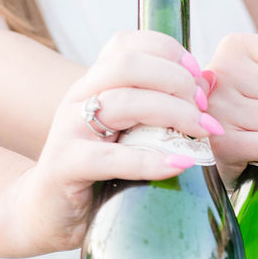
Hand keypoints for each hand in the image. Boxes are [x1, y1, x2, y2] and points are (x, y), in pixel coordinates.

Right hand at [7, 30, 220, 254]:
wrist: (48, 214)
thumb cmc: (102, 173)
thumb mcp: (134, 134)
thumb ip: (165, 108)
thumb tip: (209, 81)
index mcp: (95, 85)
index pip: (126, 44)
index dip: (167, 50)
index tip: (198, 74)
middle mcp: (79, 98)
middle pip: (127, 65)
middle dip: (175, 79)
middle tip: (204, 106)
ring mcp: (69, 130)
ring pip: (122, 103)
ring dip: (172, 112)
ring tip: (203, 131)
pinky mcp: (66, 166)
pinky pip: (111, 158)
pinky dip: (151, 161)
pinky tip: (181, 164)